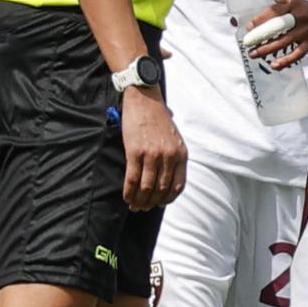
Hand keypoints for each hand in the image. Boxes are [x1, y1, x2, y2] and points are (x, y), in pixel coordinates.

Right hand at [119, 88, 186, 211]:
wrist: (144, 98)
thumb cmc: (158, 117)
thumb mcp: (175, 136)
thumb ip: (174, 154)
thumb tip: (169, 176)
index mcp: (181, 154)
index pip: (178, 186)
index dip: (167, 199)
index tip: (159, 204)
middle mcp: (169, 156)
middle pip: (161, 190)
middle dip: (151, 203)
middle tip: (143, 208)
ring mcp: (152, 155)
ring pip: (146, 188)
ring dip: (139, 201)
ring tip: (133, 205)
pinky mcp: (135, 152)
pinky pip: (132, 179)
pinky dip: (129, 192)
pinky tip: (126, 196)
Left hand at [246, 0, 307, 69]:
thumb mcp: (296, 4)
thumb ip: (280, 12)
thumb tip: (258, 24)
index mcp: (294, 5)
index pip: (274, 11)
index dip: (260, 19)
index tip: (248, 27)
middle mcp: (299, 16)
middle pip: (277, 27)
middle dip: (260, 36)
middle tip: (247, 43)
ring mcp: (306, 31)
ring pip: (283, 41)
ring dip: (267, 49)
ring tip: (254, 54)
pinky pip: (296, 54)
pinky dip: (284, 60)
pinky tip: (274, 65)